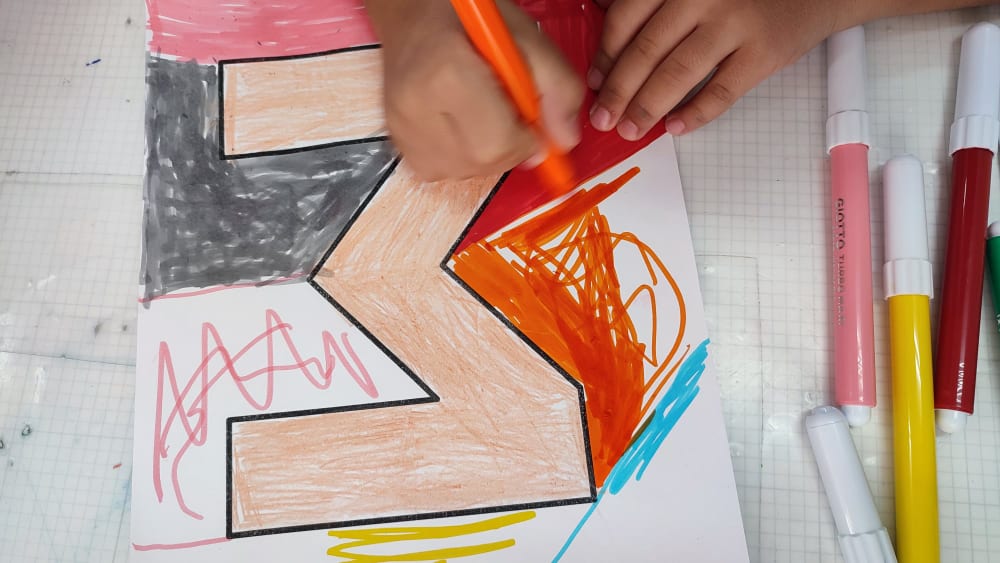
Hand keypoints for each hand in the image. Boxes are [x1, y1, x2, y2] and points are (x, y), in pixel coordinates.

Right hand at [365, 0, 583, 180]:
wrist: (411, 11)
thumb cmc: (469, 17)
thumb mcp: (526, 35)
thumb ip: (558, 86)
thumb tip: (564, 141)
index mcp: (447, 75)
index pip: (497, 144)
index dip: (526, 140)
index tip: (531, 120)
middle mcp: (416, 108)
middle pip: (480, 163)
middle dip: (509, 149)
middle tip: (510, 114)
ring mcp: (400, 127)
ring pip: (462, 172)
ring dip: (486, 154)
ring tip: (484, 115)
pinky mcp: (395, 139)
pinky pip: (441, 171)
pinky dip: (462, 157)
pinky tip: (463, 125)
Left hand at [588, 0, 851, 138]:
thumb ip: (657, 5)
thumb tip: (609, 37)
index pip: (627, 17)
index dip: (606, 55)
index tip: (594, 82)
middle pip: (647, 49)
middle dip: (619, 90)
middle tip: (603, 117)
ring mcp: (736, 23)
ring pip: (678, 73)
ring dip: (647, 107)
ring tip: (630, 128)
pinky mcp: (764, 52)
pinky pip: (721, 91)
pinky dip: (695, 113)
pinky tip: (674, 127)